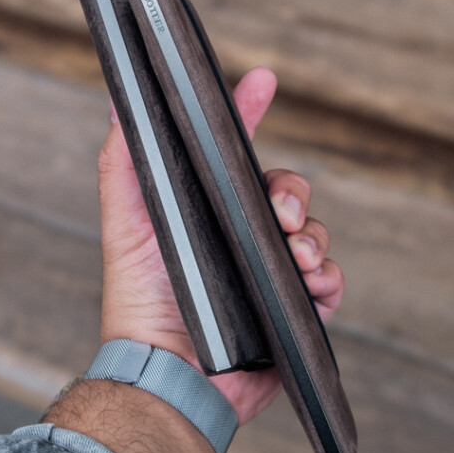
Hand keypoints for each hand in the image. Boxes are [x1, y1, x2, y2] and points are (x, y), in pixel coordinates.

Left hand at [97, 67, 344, 424]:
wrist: (169, 373)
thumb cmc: (139, 301)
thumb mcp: (126, 223)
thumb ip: (123, 163)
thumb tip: (123, 105)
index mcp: (208, 214)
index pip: (235, 155)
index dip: (249, 114)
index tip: (262, 80)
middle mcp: (241, 241)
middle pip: (286, 193)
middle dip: (292, 194)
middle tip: (282, 216)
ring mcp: (269, 277)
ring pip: (314, 236)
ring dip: (312, 241)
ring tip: (295, 257)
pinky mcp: (292, 313)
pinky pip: (330, 283)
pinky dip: (327, 280)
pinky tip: (308, 284)